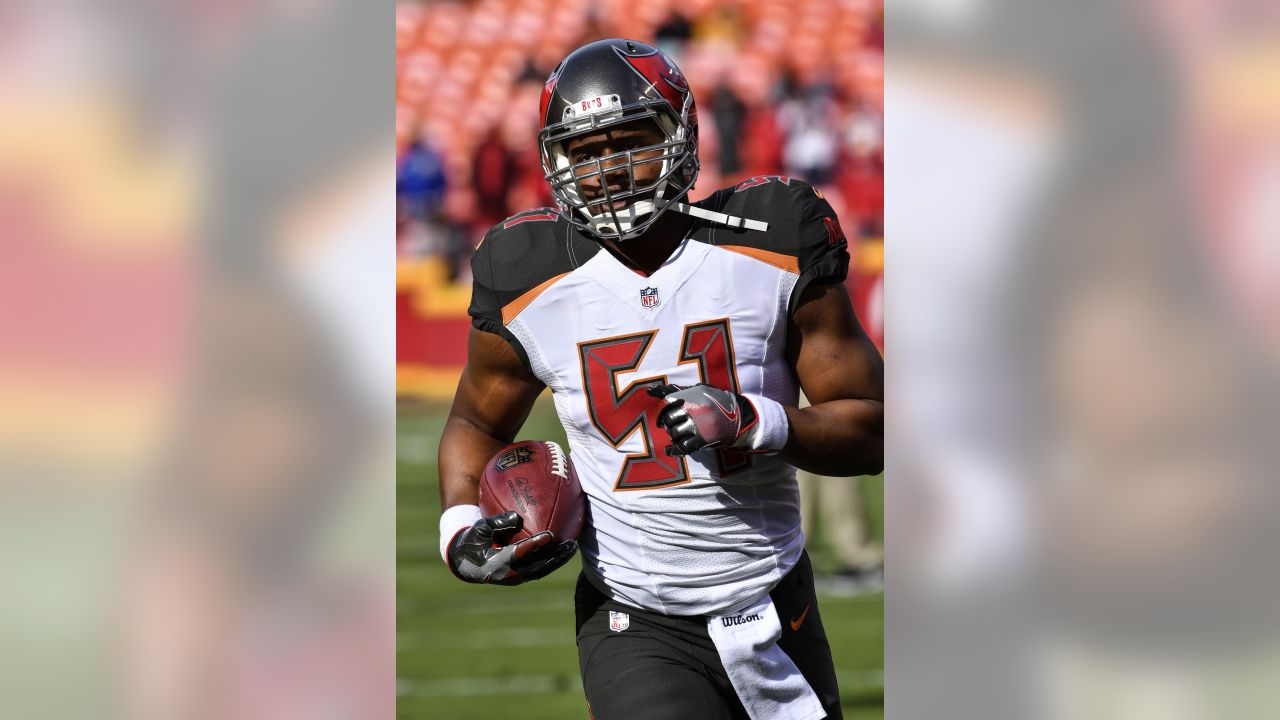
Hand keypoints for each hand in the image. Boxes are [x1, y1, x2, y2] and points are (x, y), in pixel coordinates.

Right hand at [446, 511, 577, 584]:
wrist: (466, 562)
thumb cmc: (472, 541)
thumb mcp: (479, 529)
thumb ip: (496, 522)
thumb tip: (517, 517)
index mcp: (496, 563)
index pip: (519, 553)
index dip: (535, 544)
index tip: (549, 534)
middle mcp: (509, 574)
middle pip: (537, 566)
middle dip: (555, 556)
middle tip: (570, 544)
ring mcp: (516, 578)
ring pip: (542, 570)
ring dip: (558, 560)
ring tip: (573, 547)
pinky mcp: (521, 577)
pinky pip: (541, 569)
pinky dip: (553, 560)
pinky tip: (564, 549)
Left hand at [648, 383, 757, 455]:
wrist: (739, 415)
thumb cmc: (717, 400)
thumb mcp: (701, 388)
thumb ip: (680, 389)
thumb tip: (655, 391)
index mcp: (690, 396)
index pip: (666, 399)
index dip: (659, 402)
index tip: (653, 402)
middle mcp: (691, 410)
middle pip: (668, 418)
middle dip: (667, 421)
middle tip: (671, 423)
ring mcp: (696, 425)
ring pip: (674, 433)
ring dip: (673, 434)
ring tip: (677, 433)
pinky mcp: (702, 439)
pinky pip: (683, 447)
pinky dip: (674, 450)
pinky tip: (670, 451)